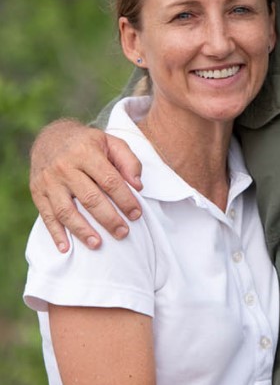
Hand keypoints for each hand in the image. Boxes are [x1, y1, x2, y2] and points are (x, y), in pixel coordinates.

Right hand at [29, 119, 142, 251]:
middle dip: (109, 218)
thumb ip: (128, 161)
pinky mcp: (37, 192)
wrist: (50, 137)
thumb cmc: (88, 142)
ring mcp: (49, 181)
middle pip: (90, 198)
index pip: (109, 181)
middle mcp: (65, 167)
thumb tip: (137, 186)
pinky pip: (46, 216)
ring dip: (83, 230)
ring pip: (66, 211)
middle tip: (123, 233)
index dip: (125, 199)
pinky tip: (66, 248)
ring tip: (98, 244)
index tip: (136, 214)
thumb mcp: (111, 142)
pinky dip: (56, 234)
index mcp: (86, 152)